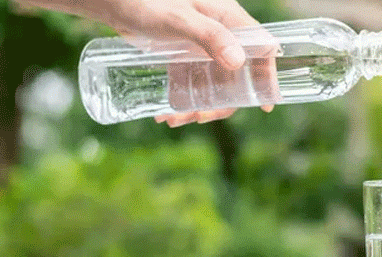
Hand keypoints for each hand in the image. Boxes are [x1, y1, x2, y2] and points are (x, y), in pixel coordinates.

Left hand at [106, 0, 274, 126]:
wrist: (115, 2)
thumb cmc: (148, 2)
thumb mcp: (179, 19)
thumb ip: (210, 36)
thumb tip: (238, 61)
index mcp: (230, 19)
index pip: (261, 49)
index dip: (266, 77)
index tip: (266, 104)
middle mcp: (221, 34)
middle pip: (236, 76)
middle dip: (221, 103)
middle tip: (199, 117)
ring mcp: (204, 47)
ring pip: (213, 84)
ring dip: (198, 106)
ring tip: (172, 119)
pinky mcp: (185, 56)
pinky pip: (193, 83)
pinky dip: (183, 100)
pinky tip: (165, 112)